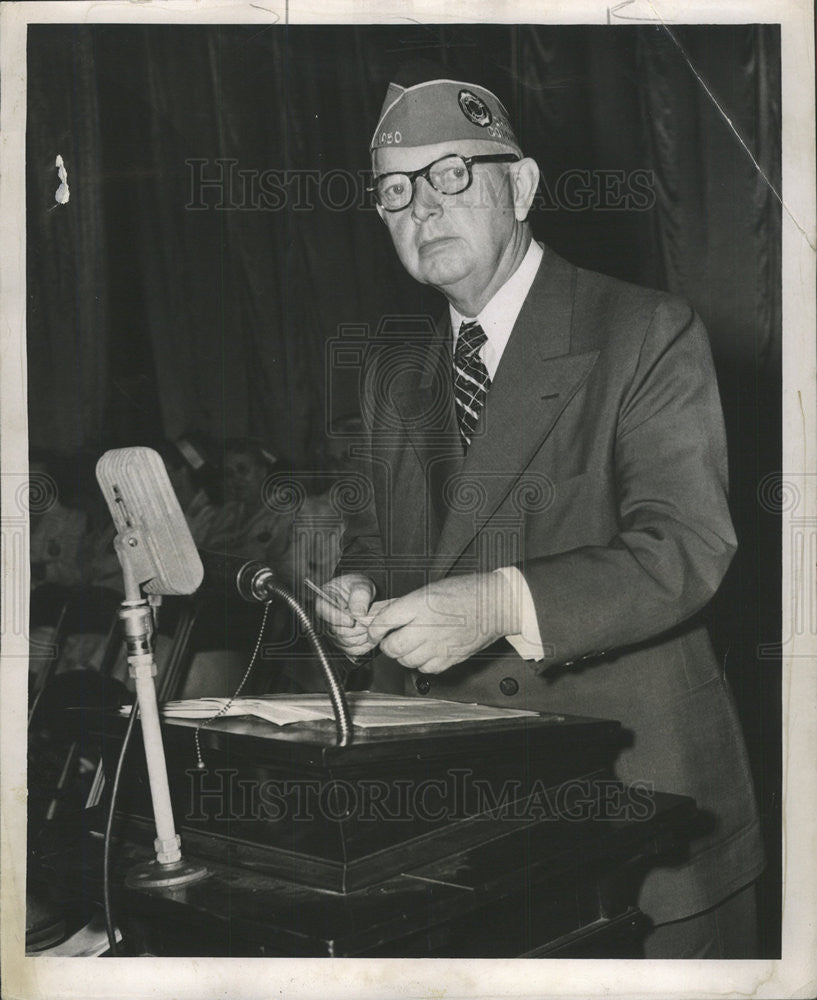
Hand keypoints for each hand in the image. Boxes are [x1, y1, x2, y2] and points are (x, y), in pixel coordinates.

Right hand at [313, 573, 377, 658]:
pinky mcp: (342, 643)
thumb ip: (360, 594)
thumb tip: (358, 612)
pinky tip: (371, 635)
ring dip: (362, 636)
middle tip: (369, 621)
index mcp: (324, 601)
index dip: (339, 619)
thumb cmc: (358, 588)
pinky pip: (352, 650)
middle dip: (356, 628)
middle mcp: (325, 620)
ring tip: (371, 625)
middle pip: (337, 631)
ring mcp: (333, 633)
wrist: (363, 596)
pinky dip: (365, 645)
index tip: (352, 620)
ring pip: (346, 643)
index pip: (324, 613)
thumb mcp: (361, 584)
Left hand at [366, 572, 520, 673]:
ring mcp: (439, 645)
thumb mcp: (430, 589)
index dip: (374, 629)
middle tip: (391, 639)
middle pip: (393, 647)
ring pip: (407, 661)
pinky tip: (426, 652)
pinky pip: (425, 669)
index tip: (374, 631)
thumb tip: (384, 616)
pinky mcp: (450, 658)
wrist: (495, 604)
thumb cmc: (465, 592)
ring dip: (403, 655)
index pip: (385, 621)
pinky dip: (421, 663)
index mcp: (421, 604)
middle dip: (387, 644)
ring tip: (410, 645)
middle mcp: (428, 626)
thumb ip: (407, 605)